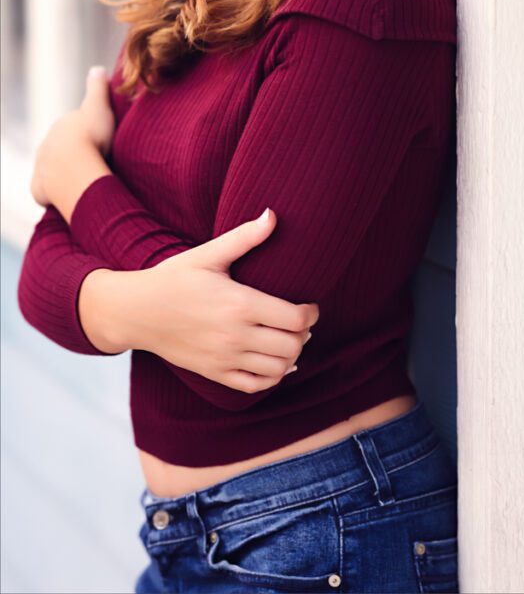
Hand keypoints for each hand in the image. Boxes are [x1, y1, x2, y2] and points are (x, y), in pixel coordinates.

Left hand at [30, 66, 115, 208]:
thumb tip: (98, 68)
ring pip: (52, 169)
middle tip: (95, 161)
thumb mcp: (99, 106)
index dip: (87, 132)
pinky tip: (68, 196)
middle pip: (61, 148)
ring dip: (64, 173)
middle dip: (74, 153)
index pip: (73, 127)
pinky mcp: (40, 189)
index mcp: (61, 126)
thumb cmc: (91, 135)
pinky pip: (46, 192)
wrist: (74, 166)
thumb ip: (98, 87)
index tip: (101, 139)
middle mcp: (47, 144)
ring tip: (83, 181)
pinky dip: (54, 193)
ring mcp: (42, 167)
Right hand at [123, 209, 319, 391]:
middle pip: (292, 345)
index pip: (295, 318)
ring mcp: (225, 358)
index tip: (309, 305)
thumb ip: (245, 237)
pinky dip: (271, 377)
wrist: (136, 311)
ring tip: (287, 338)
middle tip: (300, 321)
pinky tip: (272, 361)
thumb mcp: (208, 254)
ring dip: (291, 355)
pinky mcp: (214, 373)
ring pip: (278, 369)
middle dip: (304, 334)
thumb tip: (273, 214)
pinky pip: (254, 385)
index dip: (311, 313)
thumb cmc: (173, 278)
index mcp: (240, 304)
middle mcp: (235, 335)